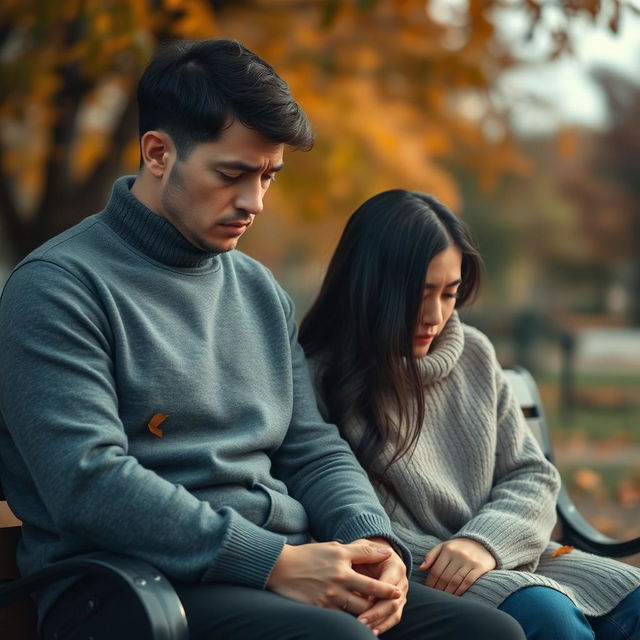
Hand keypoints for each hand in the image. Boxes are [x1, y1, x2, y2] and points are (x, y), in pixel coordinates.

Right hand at [266, 541, 401, 618]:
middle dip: (378, 606)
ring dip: (365, 613)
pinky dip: (349, 618)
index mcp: (343, 565)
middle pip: (367, 601)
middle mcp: (337, 582)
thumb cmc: (311, 555)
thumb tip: (386, 553)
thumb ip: (362, 551)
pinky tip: (354, 618)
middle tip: (388, 607)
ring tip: (371, 614)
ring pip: (355, 612)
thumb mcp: (336, 548)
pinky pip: (340, 618)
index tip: (397, 593)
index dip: (386, 590)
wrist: (282, 567)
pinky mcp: (318, 609)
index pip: (371, 581)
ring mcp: (328, 598)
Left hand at [353, 538, 408, 635]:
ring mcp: (402, 595)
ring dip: (379, 622)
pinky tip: (372, 631)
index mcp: (395, 566)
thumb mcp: (362, 548)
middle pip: (393, 602)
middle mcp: (402, 582)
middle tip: (360, 621)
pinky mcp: (398, 604)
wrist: (376, 554)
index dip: (376, 594)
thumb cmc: (365, 552)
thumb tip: (354, 569)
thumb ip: (361, 557)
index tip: (360, 601)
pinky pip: (393, 618)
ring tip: (364, 628)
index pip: (388, 584)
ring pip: (394, 613)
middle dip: (376, 613)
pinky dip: (383, 626)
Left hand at [420, 537, 495, 594]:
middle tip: (435, 598)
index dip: (430, 583)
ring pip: (455, 581)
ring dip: (448, 592)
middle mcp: (458, 555)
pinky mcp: (480, 568)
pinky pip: (468, 582)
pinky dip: (460, 591)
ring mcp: (469, 561)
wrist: (481, 543)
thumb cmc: (458, 548)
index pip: (435, 570)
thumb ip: (431, 556)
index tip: (428, 591)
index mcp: (447, 550)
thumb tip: (421, 568)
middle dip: (438, 589)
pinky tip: (456, 596)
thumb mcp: (443, 546)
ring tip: (443, 599)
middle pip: (444, 577)